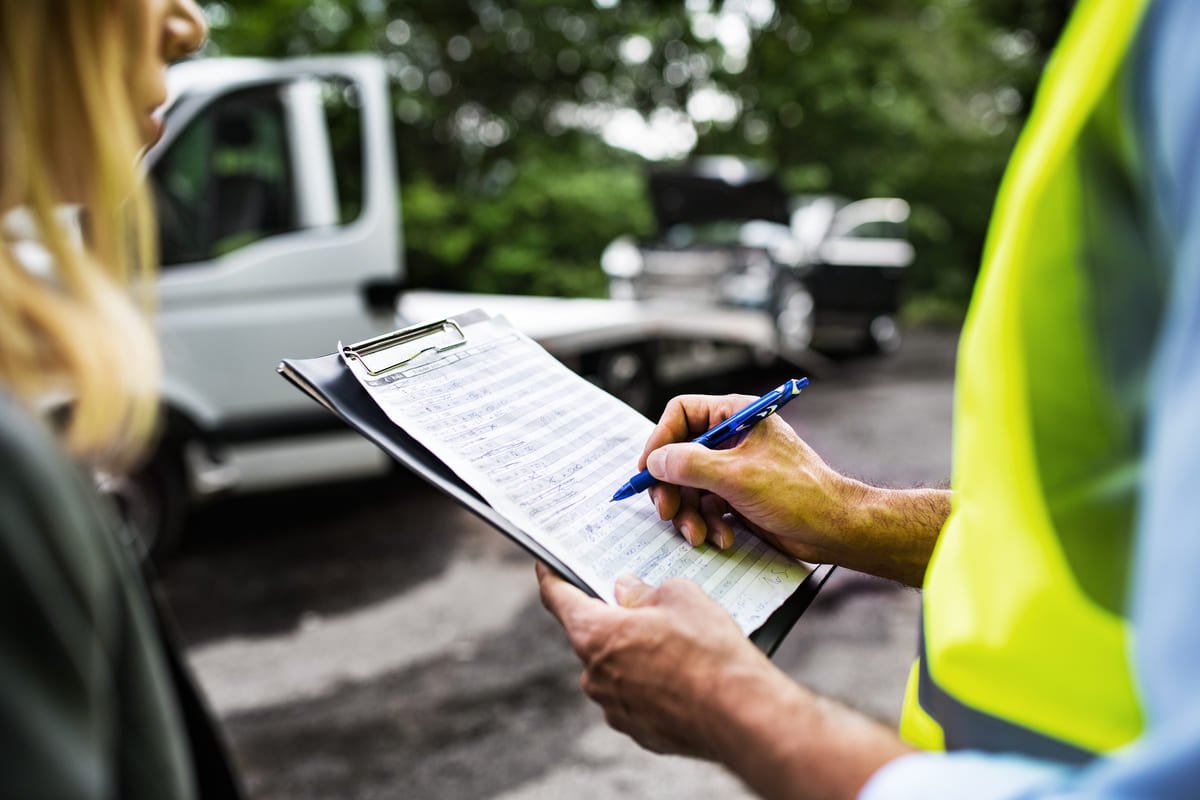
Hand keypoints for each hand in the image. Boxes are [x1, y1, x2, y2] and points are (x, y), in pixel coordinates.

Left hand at [536, 563, 911, 797]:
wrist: (742, 713)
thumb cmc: (709, 650)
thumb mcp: (679, 595)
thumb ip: (645, 590)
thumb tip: (628, 591)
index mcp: (596, 634)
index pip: (558, 599)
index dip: (552, 578)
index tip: (546, 567)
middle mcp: (595, 675)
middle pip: (591, 636)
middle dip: (613, 619)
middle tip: (643, 604)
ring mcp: (615, 708)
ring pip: (616, 669)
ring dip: (635, 654)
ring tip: (677, 644)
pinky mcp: (639, 730)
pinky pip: (636, 697)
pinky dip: (652, 684)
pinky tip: (684, 675)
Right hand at [639, 393, 859, 563]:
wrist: (834, 529)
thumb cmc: (799, 493)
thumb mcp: (737, 476)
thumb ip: (690, 465)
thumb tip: (656, 461)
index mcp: (737, 415)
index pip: (682, 413)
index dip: (660, 440)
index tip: (649, 470)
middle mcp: (733, 438)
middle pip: (680, 454)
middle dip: (672, 487)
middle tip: (667, 510)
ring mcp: (735, 468)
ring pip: (689, 485)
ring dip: (689, 513)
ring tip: (698, 534)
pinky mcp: (738, 495)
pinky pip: (706, 505)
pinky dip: (708, 523)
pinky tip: (722, 537)